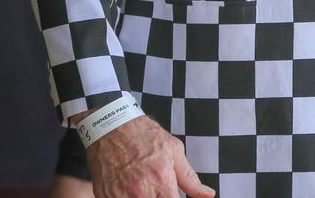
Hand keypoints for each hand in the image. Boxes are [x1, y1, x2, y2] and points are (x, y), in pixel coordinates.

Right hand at [86, 114, 214, 197]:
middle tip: (159, 190)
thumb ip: (190, 177)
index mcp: (162, 181)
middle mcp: (142, 192)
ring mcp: (121, 197)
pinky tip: (130, 189)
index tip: (173, 195)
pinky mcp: (106, 197)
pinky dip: (127, 197)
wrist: (111, 124)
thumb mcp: (173, 149)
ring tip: (146, 189)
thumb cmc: (144, 134)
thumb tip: (208, 195)